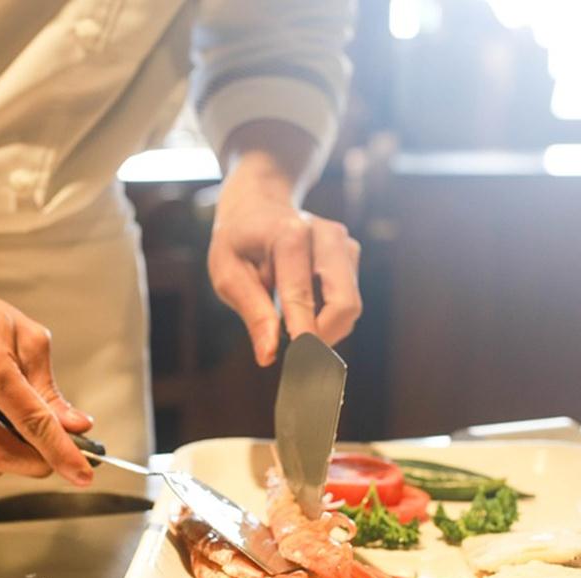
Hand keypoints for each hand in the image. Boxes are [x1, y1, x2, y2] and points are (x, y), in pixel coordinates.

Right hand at [0, 268, 94, 483]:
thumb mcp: (25, 339)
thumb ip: (49, 390)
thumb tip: (75, 427)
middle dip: (40, 462)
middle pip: (8, 456)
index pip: (33, 425)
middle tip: (55, 452)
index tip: (82, 474)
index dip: (63, 454)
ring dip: (10, 456)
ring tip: (9, 422)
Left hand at [208, 153, 361, 366]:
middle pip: (345, 304)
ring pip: (350, 306)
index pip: (302, 297)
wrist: (259, 205)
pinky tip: (303, 307)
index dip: (305, 338)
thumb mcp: (228, 274)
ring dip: (324, 327)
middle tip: (297, 357)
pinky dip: (327, 315)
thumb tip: (269, 355)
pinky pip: (348, 299)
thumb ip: (252, 313)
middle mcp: (326, 235)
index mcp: (290, 235)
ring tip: (290, 322)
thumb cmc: (238, 242)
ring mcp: (344, 243)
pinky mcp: (352, 254)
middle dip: (324, 338)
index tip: (303, 370)